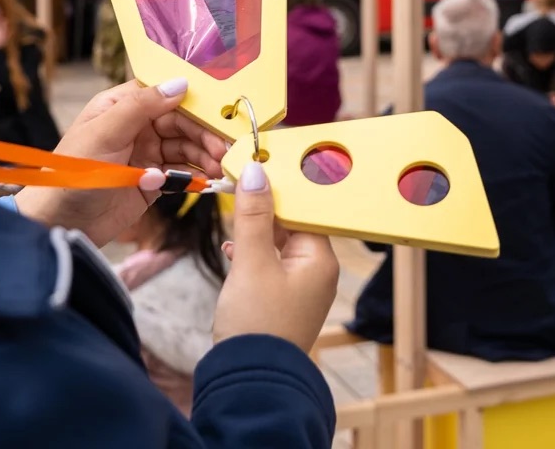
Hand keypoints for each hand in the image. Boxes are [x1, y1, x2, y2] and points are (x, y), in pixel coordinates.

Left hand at [15, 79, 227, 246]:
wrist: (60, 224)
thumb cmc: (73, 173)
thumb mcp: (105, 132)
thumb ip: (142, 106)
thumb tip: (181, 82)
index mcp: (122, 106)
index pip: (166, 94)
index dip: (193, 102)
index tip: (218, 112)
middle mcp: (137, 127)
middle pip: (182, 123)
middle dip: (204, 134)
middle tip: (224, 149)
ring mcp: (146, 155)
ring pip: (186, 148)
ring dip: (205, 155)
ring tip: (220, 167)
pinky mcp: (153, 181)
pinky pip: (182, 172)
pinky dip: (198, 175)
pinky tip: (211, 179)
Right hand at [216, 162, 338, 352]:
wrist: (250, 380)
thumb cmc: (256, 322)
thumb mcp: (252, 262)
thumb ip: (253, 216)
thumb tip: (256, 173)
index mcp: (321, 259)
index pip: (306, 210)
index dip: (280, 190)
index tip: (256, 174)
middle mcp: (318, 272)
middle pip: (294, 226)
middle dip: (266, 211)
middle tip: (239, 191)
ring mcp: (302, 289)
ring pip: (281, 246)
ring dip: (257, 233)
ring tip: (233, 223)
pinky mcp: (284, 302)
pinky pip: (272, 267)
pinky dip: (254, 256)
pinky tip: (234, 252)